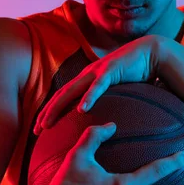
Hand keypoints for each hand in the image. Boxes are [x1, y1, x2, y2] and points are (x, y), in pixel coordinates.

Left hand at [33, 35, 161, 135]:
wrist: (149, 53)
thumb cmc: (133, 73)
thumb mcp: (115, 90)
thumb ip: (106, 101)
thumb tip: (102, 120)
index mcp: (86, 80)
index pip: (62, 97)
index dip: (49, 112)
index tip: (39, 129)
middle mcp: (87, 75)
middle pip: (60, 95)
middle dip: (46, 113)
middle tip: (35, 131)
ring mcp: (97, 72)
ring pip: (71, 92)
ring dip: (57, 108)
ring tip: (47, 123)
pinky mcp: (111, 71)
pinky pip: (97, 86)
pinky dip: (88, 98)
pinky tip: (81, 110)